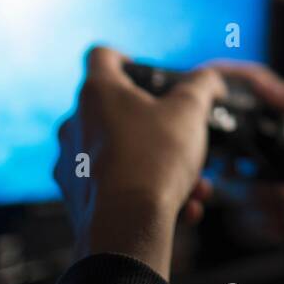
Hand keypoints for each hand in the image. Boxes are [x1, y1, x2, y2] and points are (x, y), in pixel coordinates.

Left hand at [53, 46, 225, 279]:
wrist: (126, 228)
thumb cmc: (153, 162)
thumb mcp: (190, 111)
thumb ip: (201, 86)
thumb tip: (210, 79)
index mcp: (97, 93)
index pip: (102, 55)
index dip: (126, 58)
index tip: (147, 74)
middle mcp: (75, 124)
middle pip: (118, 111)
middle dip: (159, 127)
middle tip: (185, 140)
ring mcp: (72, 163)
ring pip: (123, 154)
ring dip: (161, 165)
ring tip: (194, 185)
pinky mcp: (77, 198)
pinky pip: (118, 186)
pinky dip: (148, 192)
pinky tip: (182, 208)